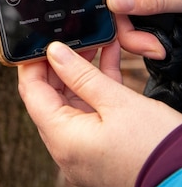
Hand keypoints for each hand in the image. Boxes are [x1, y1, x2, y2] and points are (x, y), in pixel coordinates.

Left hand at [18, 41, 181, 186]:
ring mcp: (82, 149)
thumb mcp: (117, 102)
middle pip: (49, 96)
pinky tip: (107, 59)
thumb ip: (81, 74)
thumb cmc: (155, 147)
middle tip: (72, 37)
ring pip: (70, 100)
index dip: (33, 62)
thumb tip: (53, 51)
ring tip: (92, 42)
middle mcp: (66, 148)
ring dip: (80, 72)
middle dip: (60, 63)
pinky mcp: (98, 147)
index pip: (32, 92)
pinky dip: (95, 87)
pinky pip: (89, 110)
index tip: (41, 39)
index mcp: (63, 139)